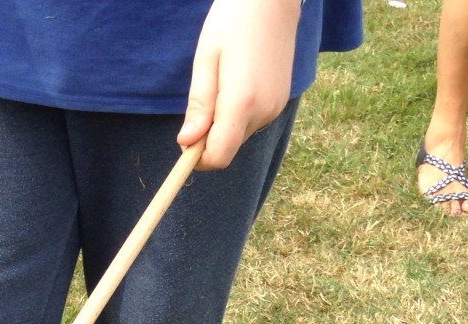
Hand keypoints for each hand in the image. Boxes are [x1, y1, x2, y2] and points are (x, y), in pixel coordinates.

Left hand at [178, 0, 300, 169]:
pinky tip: (238, 81)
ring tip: (223, 82)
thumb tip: (187, 142)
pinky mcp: (280, 101)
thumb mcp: (206, 60)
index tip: (186, 140)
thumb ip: (199, 104)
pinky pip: (252, 122)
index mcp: (242, 102)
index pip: (218, 157)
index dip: (198, 158)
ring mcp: (276, 107)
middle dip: (209, 137)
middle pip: (227, 147)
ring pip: (239, 136)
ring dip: (224, 124)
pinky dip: (238, 114)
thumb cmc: (233, 20)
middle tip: (204, 96)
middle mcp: (264, 111)